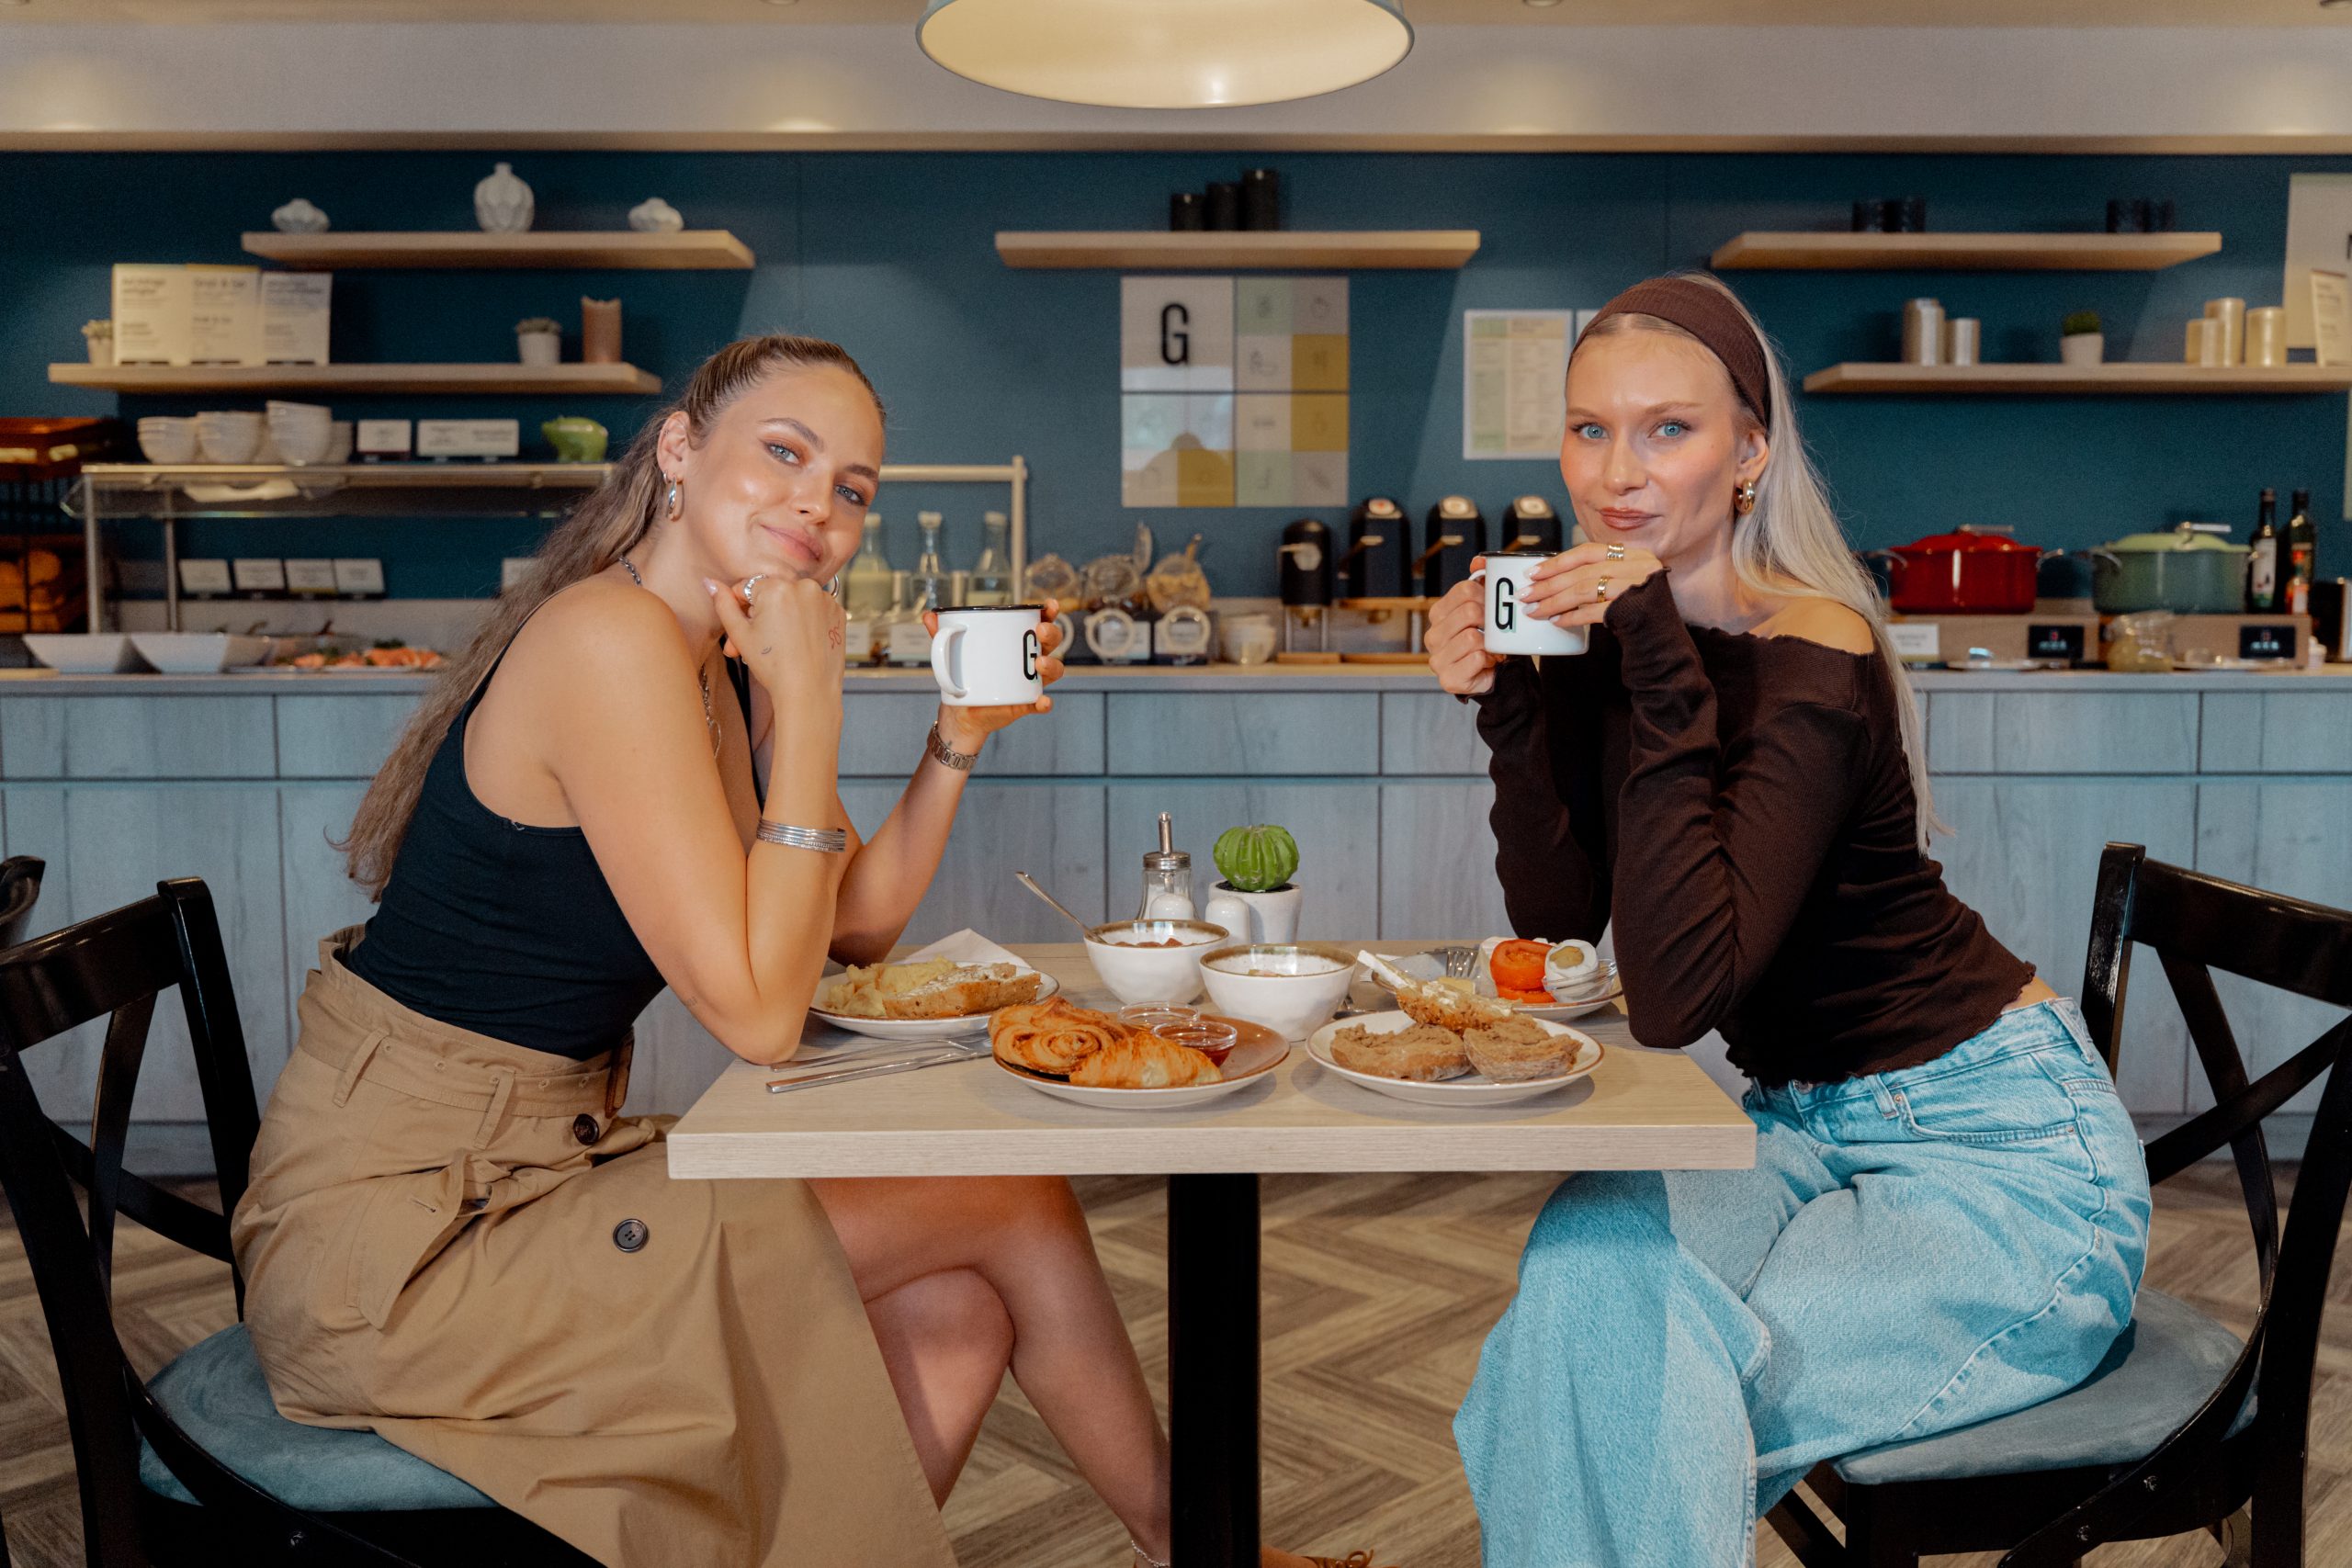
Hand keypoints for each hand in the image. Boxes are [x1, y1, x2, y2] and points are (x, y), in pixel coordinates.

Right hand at [712, 574, 843, 732]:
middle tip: (755, 644)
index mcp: (776, 587)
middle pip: (772, 594)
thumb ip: (723, 604)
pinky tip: (800, 642)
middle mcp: (804, 586)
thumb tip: (709, 582)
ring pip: (794, 600)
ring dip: (784, 616)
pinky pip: (814, 608)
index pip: (748, 587)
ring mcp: (825, 598)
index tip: (743, 630)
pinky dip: (806, 621)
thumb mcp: (740, 634)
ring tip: (779, 645)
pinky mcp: (838, 612)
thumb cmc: (774, 666)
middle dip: (761, 616)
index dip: (741, 609)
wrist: (809, 692)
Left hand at [930, 596, 1066, 753]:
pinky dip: (1044, 703)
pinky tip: (1043, 701)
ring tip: (1039, 663)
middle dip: (1051, 633)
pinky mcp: (1025, 704)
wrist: (961, 709)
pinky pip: (1040, 703)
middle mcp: (1029, 660)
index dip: (1049, 613)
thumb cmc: (964, 674)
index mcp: (1017, 642)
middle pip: (1050, 643)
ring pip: (1053, 671)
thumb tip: (929, 615)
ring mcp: (1030, 682)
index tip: (1050, 605)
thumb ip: (941, 635)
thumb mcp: (952, 653)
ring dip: (1052, 664)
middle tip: (1039, 630)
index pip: (1039, 623)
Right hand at [1425, 560, 1501, 696]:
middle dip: (1490, 622)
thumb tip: (1478, 561)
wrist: (1492, 675)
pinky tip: (1487, 664)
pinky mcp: (1447, 679)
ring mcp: (1437, 658)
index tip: (1494, 608)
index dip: (1487, 596)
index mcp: (1438, 613)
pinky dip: (1488, 661)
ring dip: (1490, 645)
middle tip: (1496, 632)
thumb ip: (1481, 582)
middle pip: (1469, 611)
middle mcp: (1432, 635)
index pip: (1464, 590)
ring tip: (1491, 650)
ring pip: (1473, 637)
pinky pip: (1475, 659)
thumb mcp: (1486, 609)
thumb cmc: (1488, 640)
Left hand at [1524, 542, 1665, 629]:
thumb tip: (1555, 577)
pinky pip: (1594, 611)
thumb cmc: (1638, 610)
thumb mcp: (1623, 583)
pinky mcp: (1633, 609)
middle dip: (1549, 585)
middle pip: (1582, 572)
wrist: (1664, 638)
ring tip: (1535, 611)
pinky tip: (1557, 622)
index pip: (1587, 552)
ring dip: (1555, 601)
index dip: (1558, 561)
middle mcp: (1637, 566)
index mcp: (1633, 555)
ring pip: (1584, 590)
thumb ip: (1599, 574)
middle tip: (1525, 595)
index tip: (1533, 572)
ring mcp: (1636, 586)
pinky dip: (1573, 617)